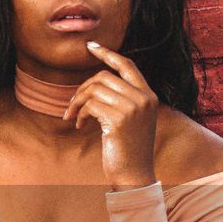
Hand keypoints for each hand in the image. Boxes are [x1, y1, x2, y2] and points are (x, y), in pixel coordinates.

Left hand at [61, 40, 157, 190]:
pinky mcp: (119, 120)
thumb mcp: (131, 120)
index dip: (108, 54)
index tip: (91, 47)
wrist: (133, 174)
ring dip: (78, 102)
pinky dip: (79, 114)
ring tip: (73, 116)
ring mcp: (133, 109)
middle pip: (104, 77)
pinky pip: (90, 105)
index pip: (128, 65)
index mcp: (149, 96)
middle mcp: (143, 99)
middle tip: (73, 105)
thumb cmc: (128, 149)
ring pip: (94, 90)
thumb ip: (123, 100)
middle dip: (83, 88)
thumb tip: (96, 83)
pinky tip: (79, 126)